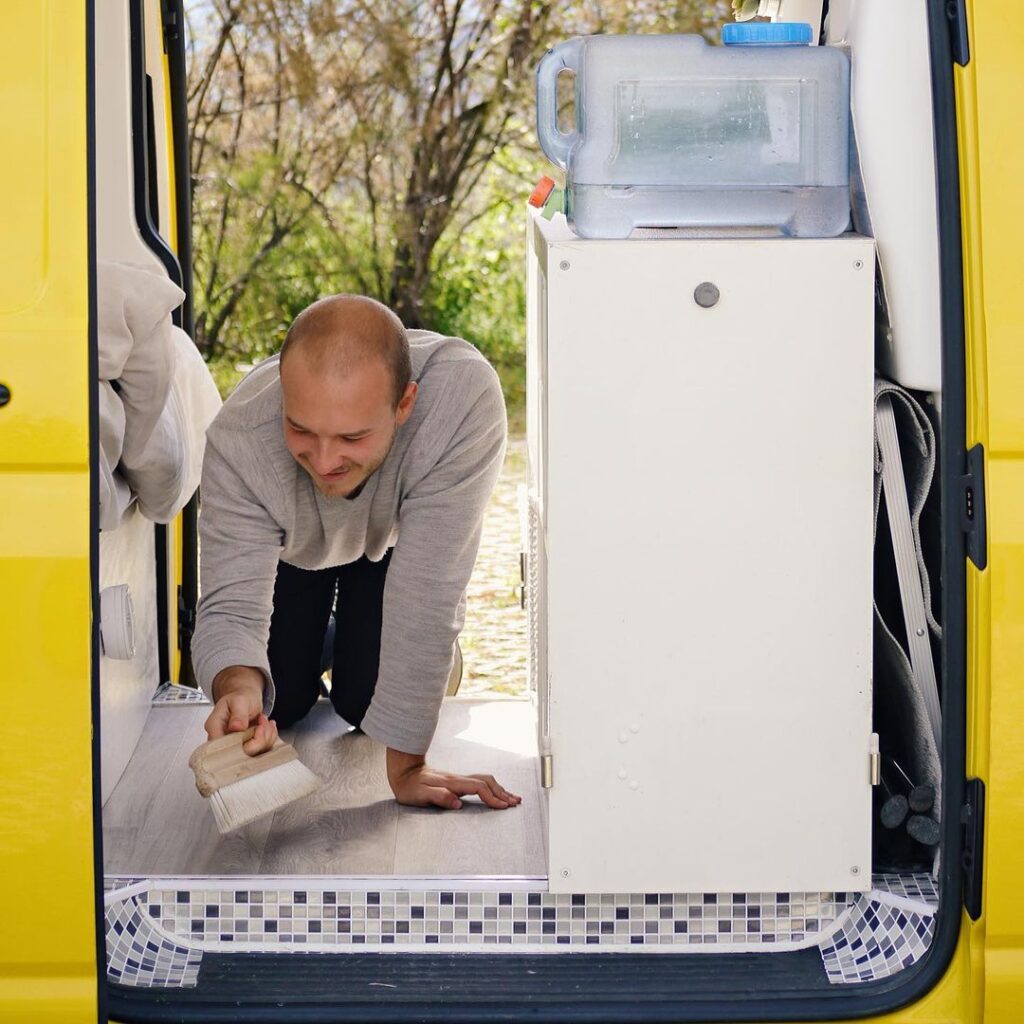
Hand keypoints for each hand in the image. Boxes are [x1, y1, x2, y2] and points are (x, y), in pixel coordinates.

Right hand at [205, 666, 277, 755]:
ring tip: (264, 721)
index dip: (243, 744)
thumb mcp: (239, 701)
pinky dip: (269, 738)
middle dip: (259, 739)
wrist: (247, 697)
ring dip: (266, 737)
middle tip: (263, 723)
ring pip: (253, 753)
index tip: (257, 729)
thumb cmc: (240, 698)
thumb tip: (235, 727)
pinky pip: (261, 750)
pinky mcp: (246, 747)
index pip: (222, 748)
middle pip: (240, 753)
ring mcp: (234, 745)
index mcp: (215, 727)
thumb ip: (238, 714)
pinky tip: (267, 726)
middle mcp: (222, 739)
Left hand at [386, 748, 522, 809]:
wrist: (404, 772)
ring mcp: (458, 779)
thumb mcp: (420, 795)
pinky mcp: (457, 782)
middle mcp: (458, 779)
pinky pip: (479, 782)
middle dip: (503, 792)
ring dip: (500, 788)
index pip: (479, 788)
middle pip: (487, 782)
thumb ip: (439, 797)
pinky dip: (491, 787)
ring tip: (512, 797)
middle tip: (516, 802)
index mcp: (452, 783)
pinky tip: (494, 792)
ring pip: (485, 780)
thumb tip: (457, 802)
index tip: (503, 807)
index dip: (492, 798)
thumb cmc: (410, 786)